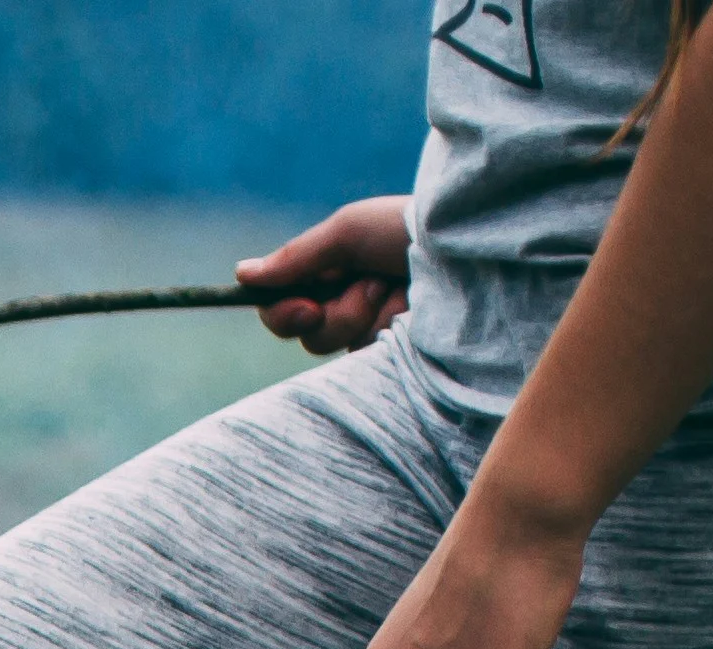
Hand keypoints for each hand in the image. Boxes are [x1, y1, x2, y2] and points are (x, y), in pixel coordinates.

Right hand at [240, 198, 412, 354]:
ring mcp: (373, 328)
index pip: (279, 308)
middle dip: (339, 313)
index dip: (283, 314)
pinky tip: (415, 312)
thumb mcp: (348, 231)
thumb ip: (296, 257)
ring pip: (340, 347)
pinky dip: (391, 333)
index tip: (308, 308)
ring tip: (402, 290)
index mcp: (328, 275)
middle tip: (373, 286)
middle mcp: (345, 303)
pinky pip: (370, 357)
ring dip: (370, 317)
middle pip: (307, 336)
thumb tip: (241, 274)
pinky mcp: (396, 349)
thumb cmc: (408, 227)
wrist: (471, 247)